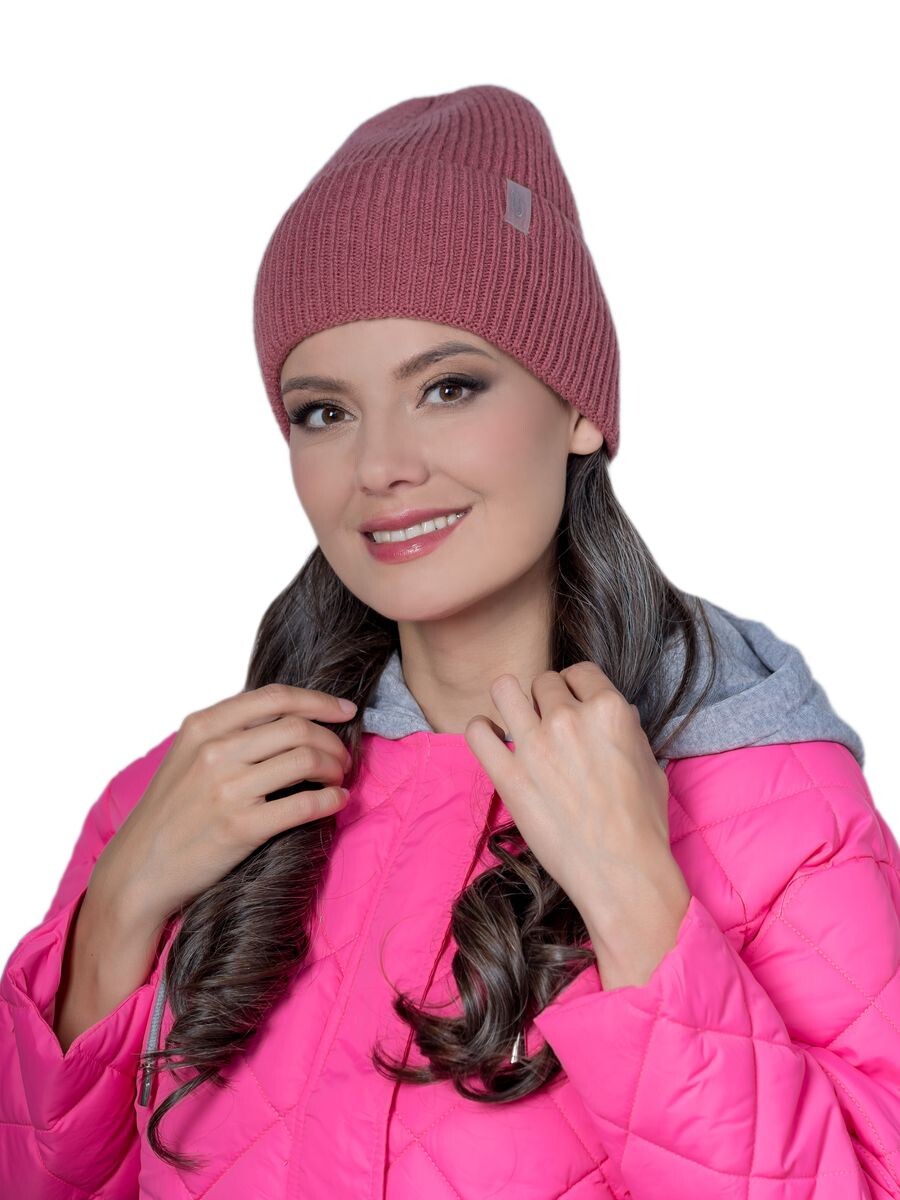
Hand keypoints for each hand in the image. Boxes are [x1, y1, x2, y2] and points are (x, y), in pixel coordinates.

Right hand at [91, 683, 356, 930]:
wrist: (139, 870)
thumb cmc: (171, 811)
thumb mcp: (187, 755)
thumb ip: (229, 731)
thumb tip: (289, 717)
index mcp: (202, 726)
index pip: (275, 697)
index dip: (319, 700)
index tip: (345, 710)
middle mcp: (215, 751)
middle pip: (297, 727)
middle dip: (332, 739)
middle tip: (343, 756)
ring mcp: (227, 789)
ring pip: (306, 759)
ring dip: (335, 767)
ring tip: (338, 778)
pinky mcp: (241, 827)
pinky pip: (305, 804)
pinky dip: (331, 800)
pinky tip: (337, 801)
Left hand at [464, 661, 683, 935]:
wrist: (621, 871)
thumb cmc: (642, 823)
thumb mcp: (649, 762)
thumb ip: (627, 728)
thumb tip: (613, 713)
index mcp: (609, 709)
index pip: (580, 671)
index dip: (576, 687)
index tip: (573, 704)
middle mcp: (569, 718)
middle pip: (544, 682)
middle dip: (547, 699)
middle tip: (550, 726)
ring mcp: (535, 745)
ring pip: (505, 689)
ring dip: (510, 700)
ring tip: (514, 719)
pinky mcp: (508, 775)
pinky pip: (477, 731)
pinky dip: (481, 730)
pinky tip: (492, 740)